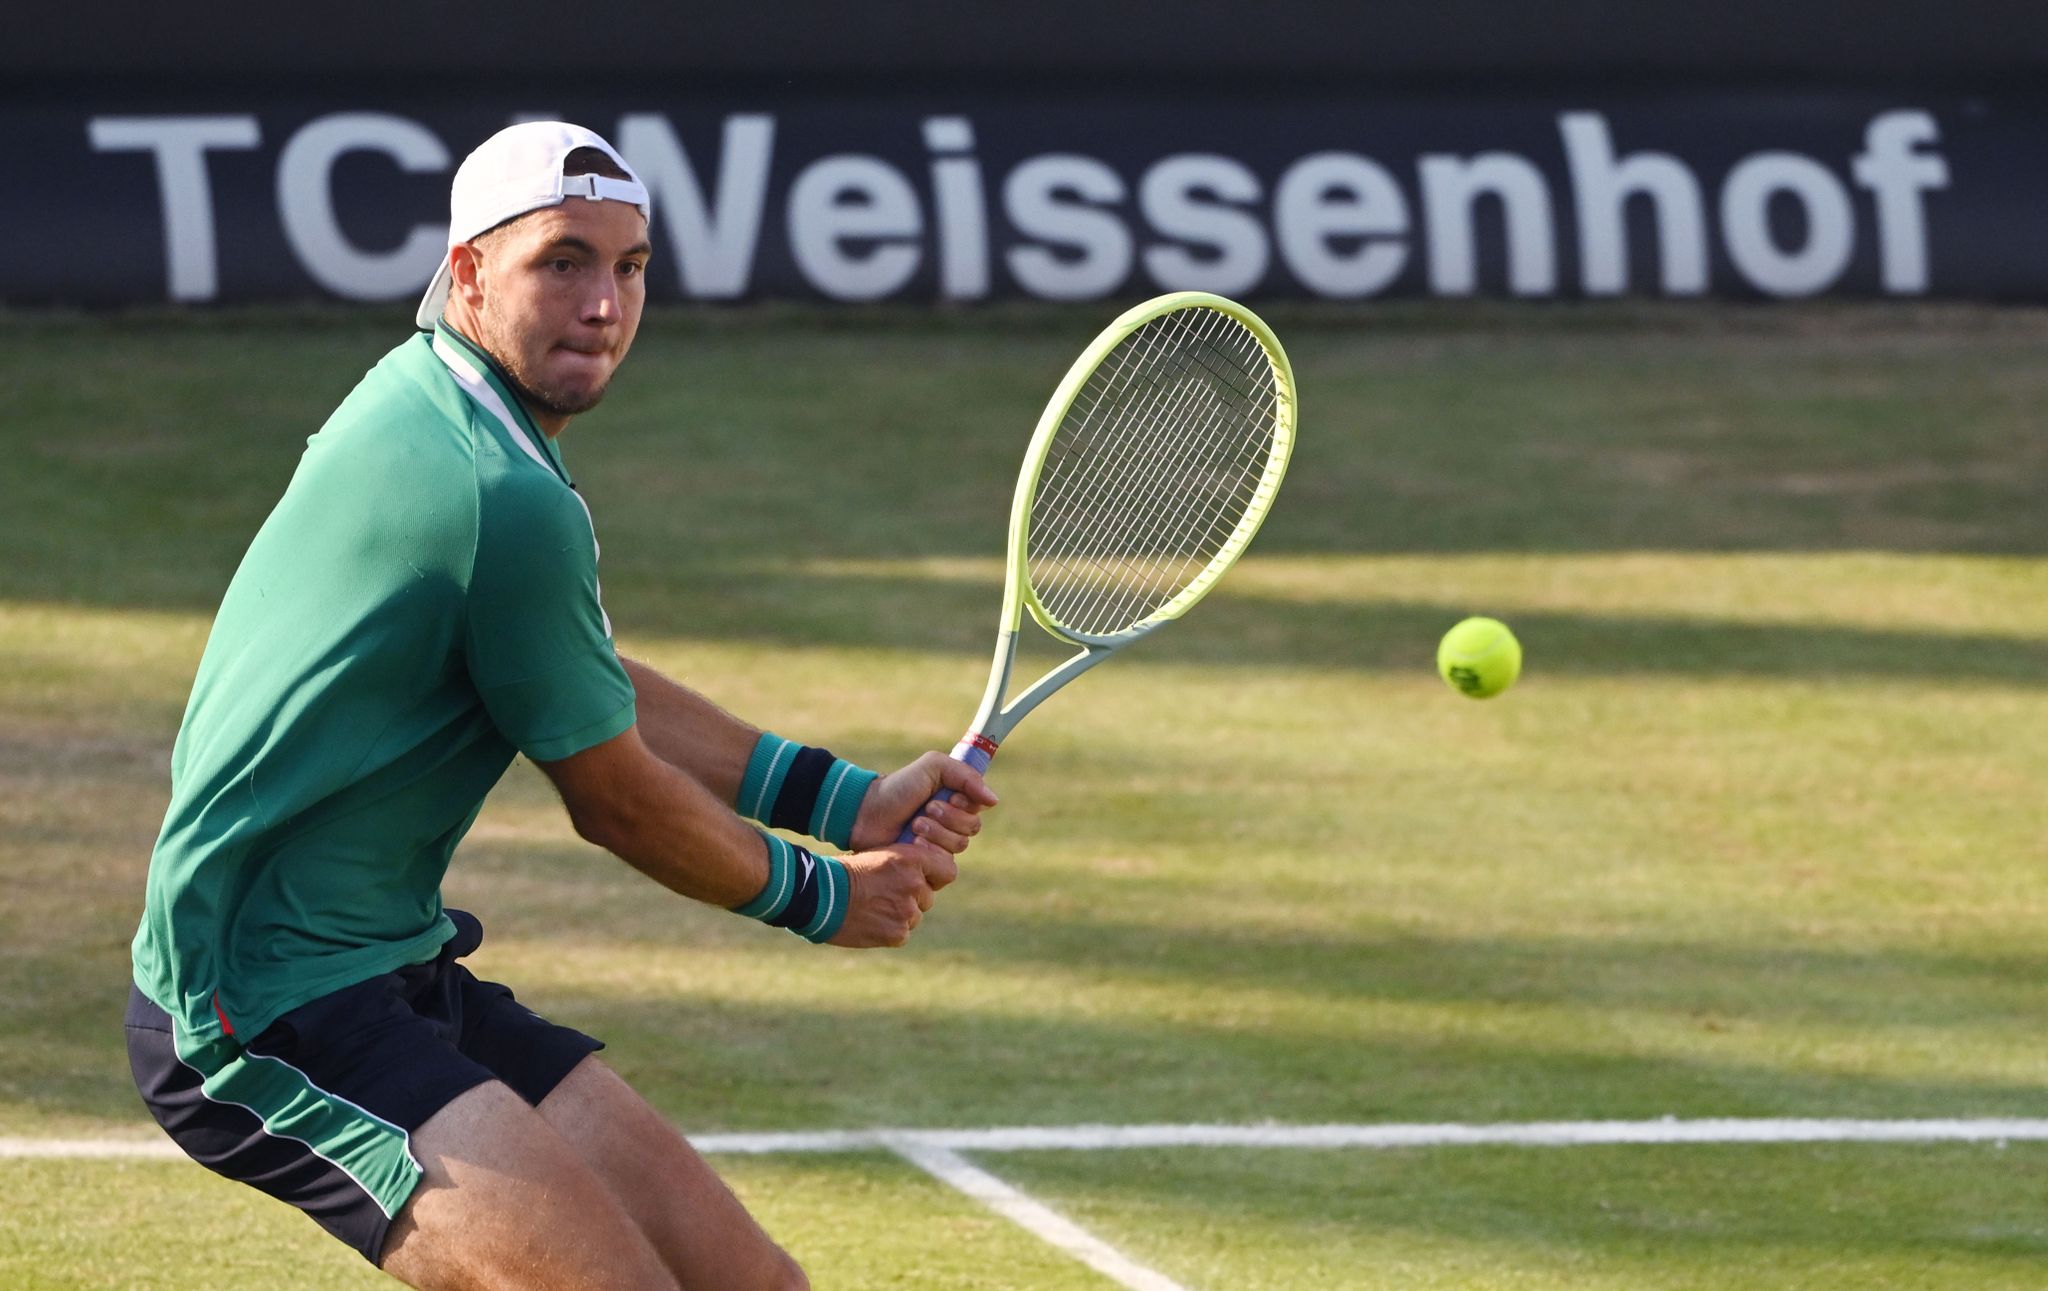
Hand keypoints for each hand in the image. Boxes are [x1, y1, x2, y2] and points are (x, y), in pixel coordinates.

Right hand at [829, 841, 959, 947]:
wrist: (820, 895)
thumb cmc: (845, 872)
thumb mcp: (880, 855)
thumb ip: (907, 865)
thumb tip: (925, 877)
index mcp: (912, 859)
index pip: (947, 871)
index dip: (936, 877)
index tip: (923, 880)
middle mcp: (915, 885)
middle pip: (926, 898)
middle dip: (910, 899)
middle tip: (883, 895)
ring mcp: (907, 911)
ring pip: (913, 917)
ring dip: (898, 915)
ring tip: (871, 908)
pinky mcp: (897, 933)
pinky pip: (901, 934)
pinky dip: (888, 931)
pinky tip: (869, 921)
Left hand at [849, 751, 997, 852]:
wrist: (867, 813)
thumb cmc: (898, 787)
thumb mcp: (932, 767)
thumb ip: (965, 775)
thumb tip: (994, 800)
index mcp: (955, 799)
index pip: (979, 807)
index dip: (965, 804)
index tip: (950, 795)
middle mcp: (951, 822)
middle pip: (972, 828)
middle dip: (948, 818)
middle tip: (925, 810)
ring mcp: (940, 844)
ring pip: (959, 846)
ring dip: (936, 833)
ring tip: (914, 826)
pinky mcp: (929, 864)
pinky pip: (946, 865)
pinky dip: (930, 852)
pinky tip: (913, 845)